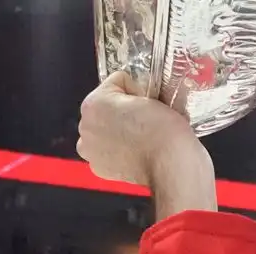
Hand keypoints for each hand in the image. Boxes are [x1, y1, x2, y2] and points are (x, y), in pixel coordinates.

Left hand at [77, 70, 202, 186]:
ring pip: (106, 131)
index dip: (135, 91)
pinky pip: (108, 151)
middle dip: (123, 112)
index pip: (117, 84)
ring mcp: (90, 148)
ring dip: (119, 132)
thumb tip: (136, 99)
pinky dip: (118, 151)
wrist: (169, 164)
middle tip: (145, 122)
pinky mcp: (99, 167)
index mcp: (95, 102)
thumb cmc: (163, 133)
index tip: (146, 102)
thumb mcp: (151, 95)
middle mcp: (86, 125)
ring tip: (140, 138)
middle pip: (106, 109)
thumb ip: (134, 94)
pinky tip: (134, 152)